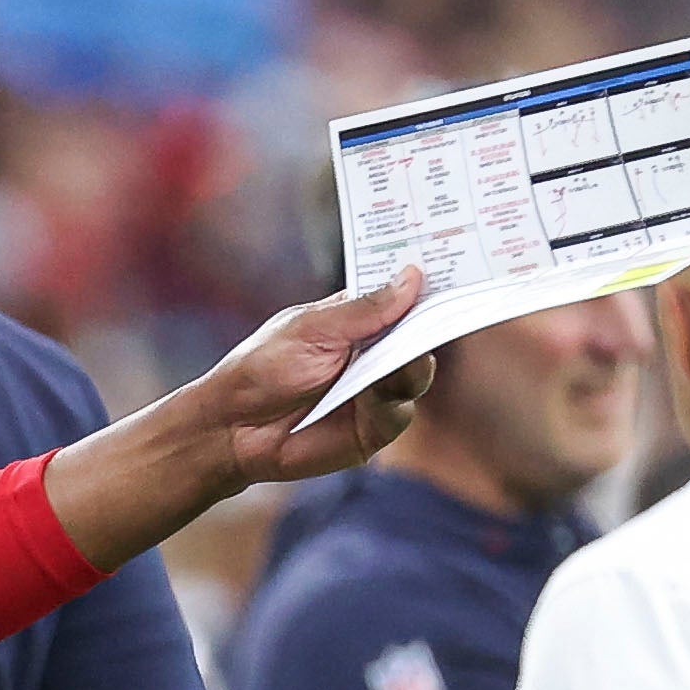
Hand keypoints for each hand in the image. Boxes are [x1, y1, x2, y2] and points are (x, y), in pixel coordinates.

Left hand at [195, 269, 433, 486]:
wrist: (232, 428)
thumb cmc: (262, 369)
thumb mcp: (311, 329)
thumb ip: (363, 310)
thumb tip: (412, 277)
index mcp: (356, 319)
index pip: (402, 296)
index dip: (426, 282)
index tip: (454, 260)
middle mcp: (373, 352)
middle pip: (419, 333)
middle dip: (436, 318)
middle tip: (457, 303)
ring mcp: (377, 389)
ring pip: (416, 371)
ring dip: (415, 359)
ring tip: (412, 349)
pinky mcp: (374, 426)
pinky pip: (399, 409)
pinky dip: (394, 396)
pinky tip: (383, 388)